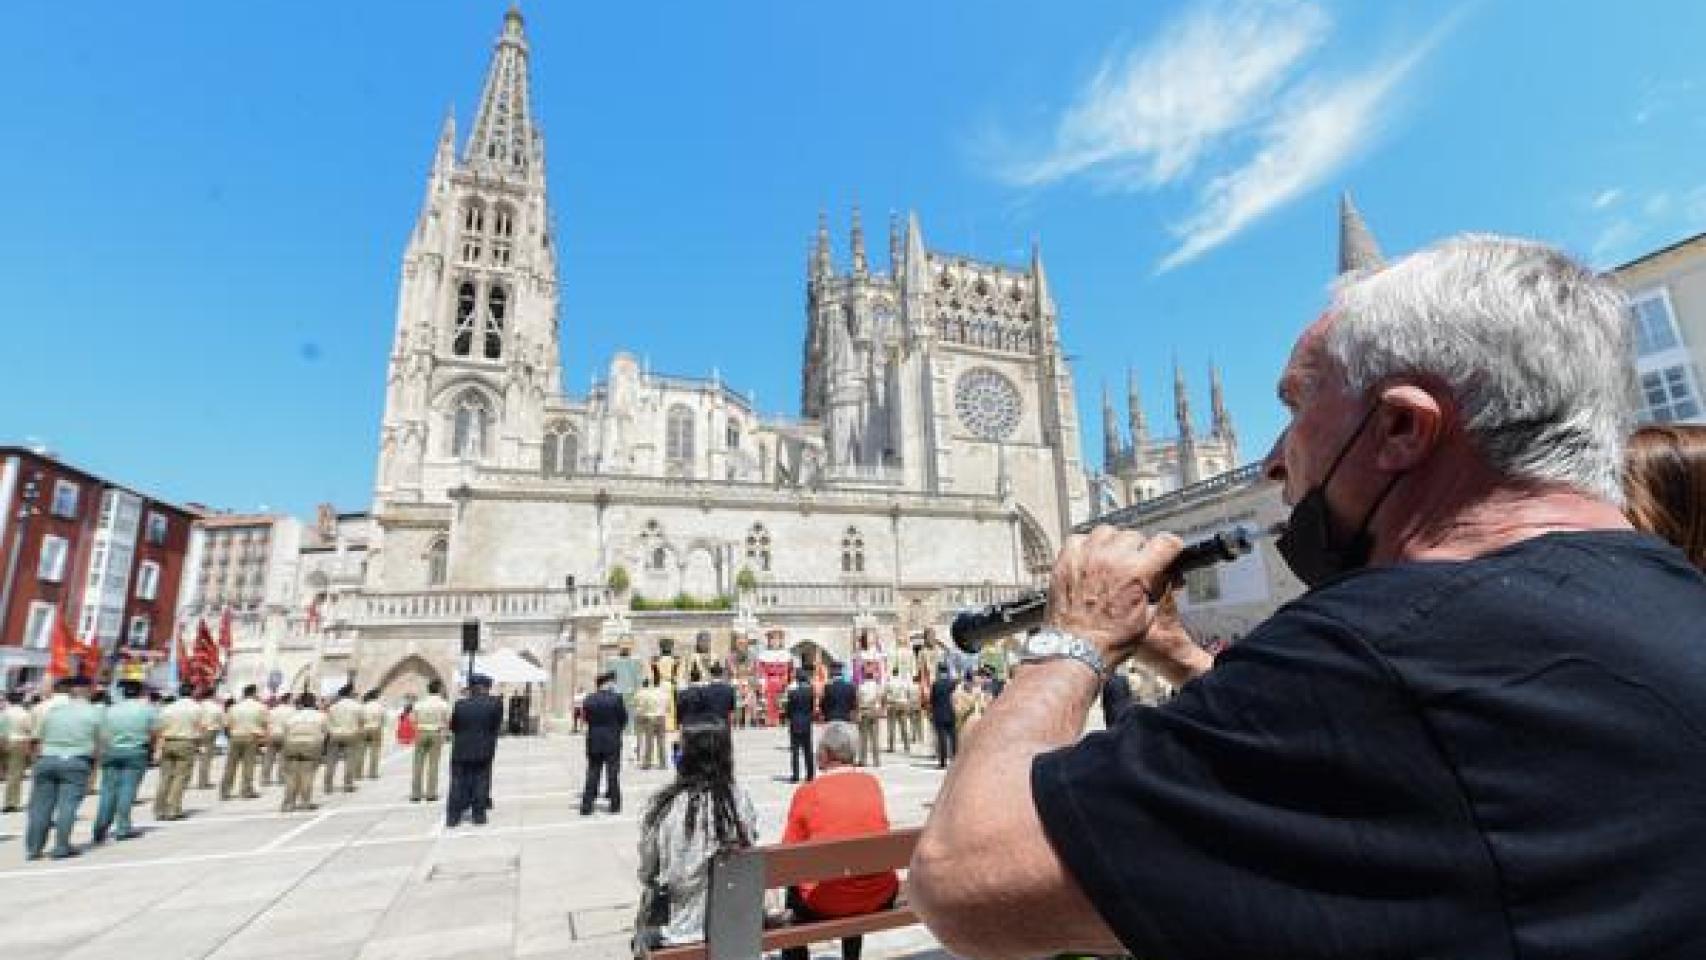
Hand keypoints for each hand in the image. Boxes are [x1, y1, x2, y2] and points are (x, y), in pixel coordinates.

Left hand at [1045, 526, 1206, 680]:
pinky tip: (1090, 561)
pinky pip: (1080, 538)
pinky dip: (1087, 546)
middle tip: (1134, 566)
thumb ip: (1159, 590)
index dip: (1170, 547)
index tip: (1167, 551)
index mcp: (1137, 572)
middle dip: (1139, 550)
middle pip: (1135, 535)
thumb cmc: (1110, 640)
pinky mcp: (1066, 560)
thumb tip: (1166, 576)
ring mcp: (1086, 556)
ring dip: (1113, 544)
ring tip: (1111, 561)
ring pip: (1107, 531)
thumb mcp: (1147, 617)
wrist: (1075, 649)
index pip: (1165, 542)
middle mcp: (1112, 558)